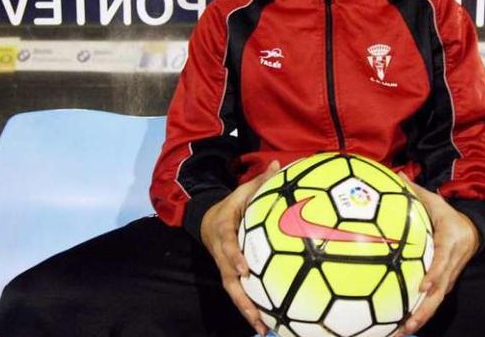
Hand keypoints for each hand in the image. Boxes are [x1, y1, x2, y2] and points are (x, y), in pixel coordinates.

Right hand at [200, 160, 281, 336]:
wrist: (207, 218)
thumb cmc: (231, 204)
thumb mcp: (242, 191)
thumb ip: (260, 181)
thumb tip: (277, 164)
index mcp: (223, 229)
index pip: (227, 244)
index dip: (234, 257)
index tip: (244, 269)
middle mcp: (222, 252)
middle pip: (228, 278)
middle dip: (241, 297)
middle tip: (256, 315)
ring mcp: (224, 265)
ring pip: (233, 291)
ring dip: (246, 310)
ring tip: (263, 328)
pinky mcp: (230, 274)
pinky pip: (239, 292)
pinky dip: (250, 307)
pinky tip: (266, 323)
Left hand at [394, 178, 479, 336]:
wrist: (474, 228)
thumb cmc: (449, 215)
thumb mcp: (436, 201)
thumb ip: (415, 190)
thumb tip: (396, 174)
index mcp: (450, 243)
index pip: (443, 262)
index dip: (434, 274)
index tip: (422, 285)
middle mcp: (451, 264)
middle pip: (440, 291)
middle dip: (425, 309)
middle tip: (408, 323)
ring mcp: (450, 276)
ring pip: (437, 301)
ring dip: (421, 317)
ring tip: (402, 332)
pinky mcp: (446, 283)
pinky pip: (434, 301)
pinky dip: (422, 314)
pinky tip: (403, 325)